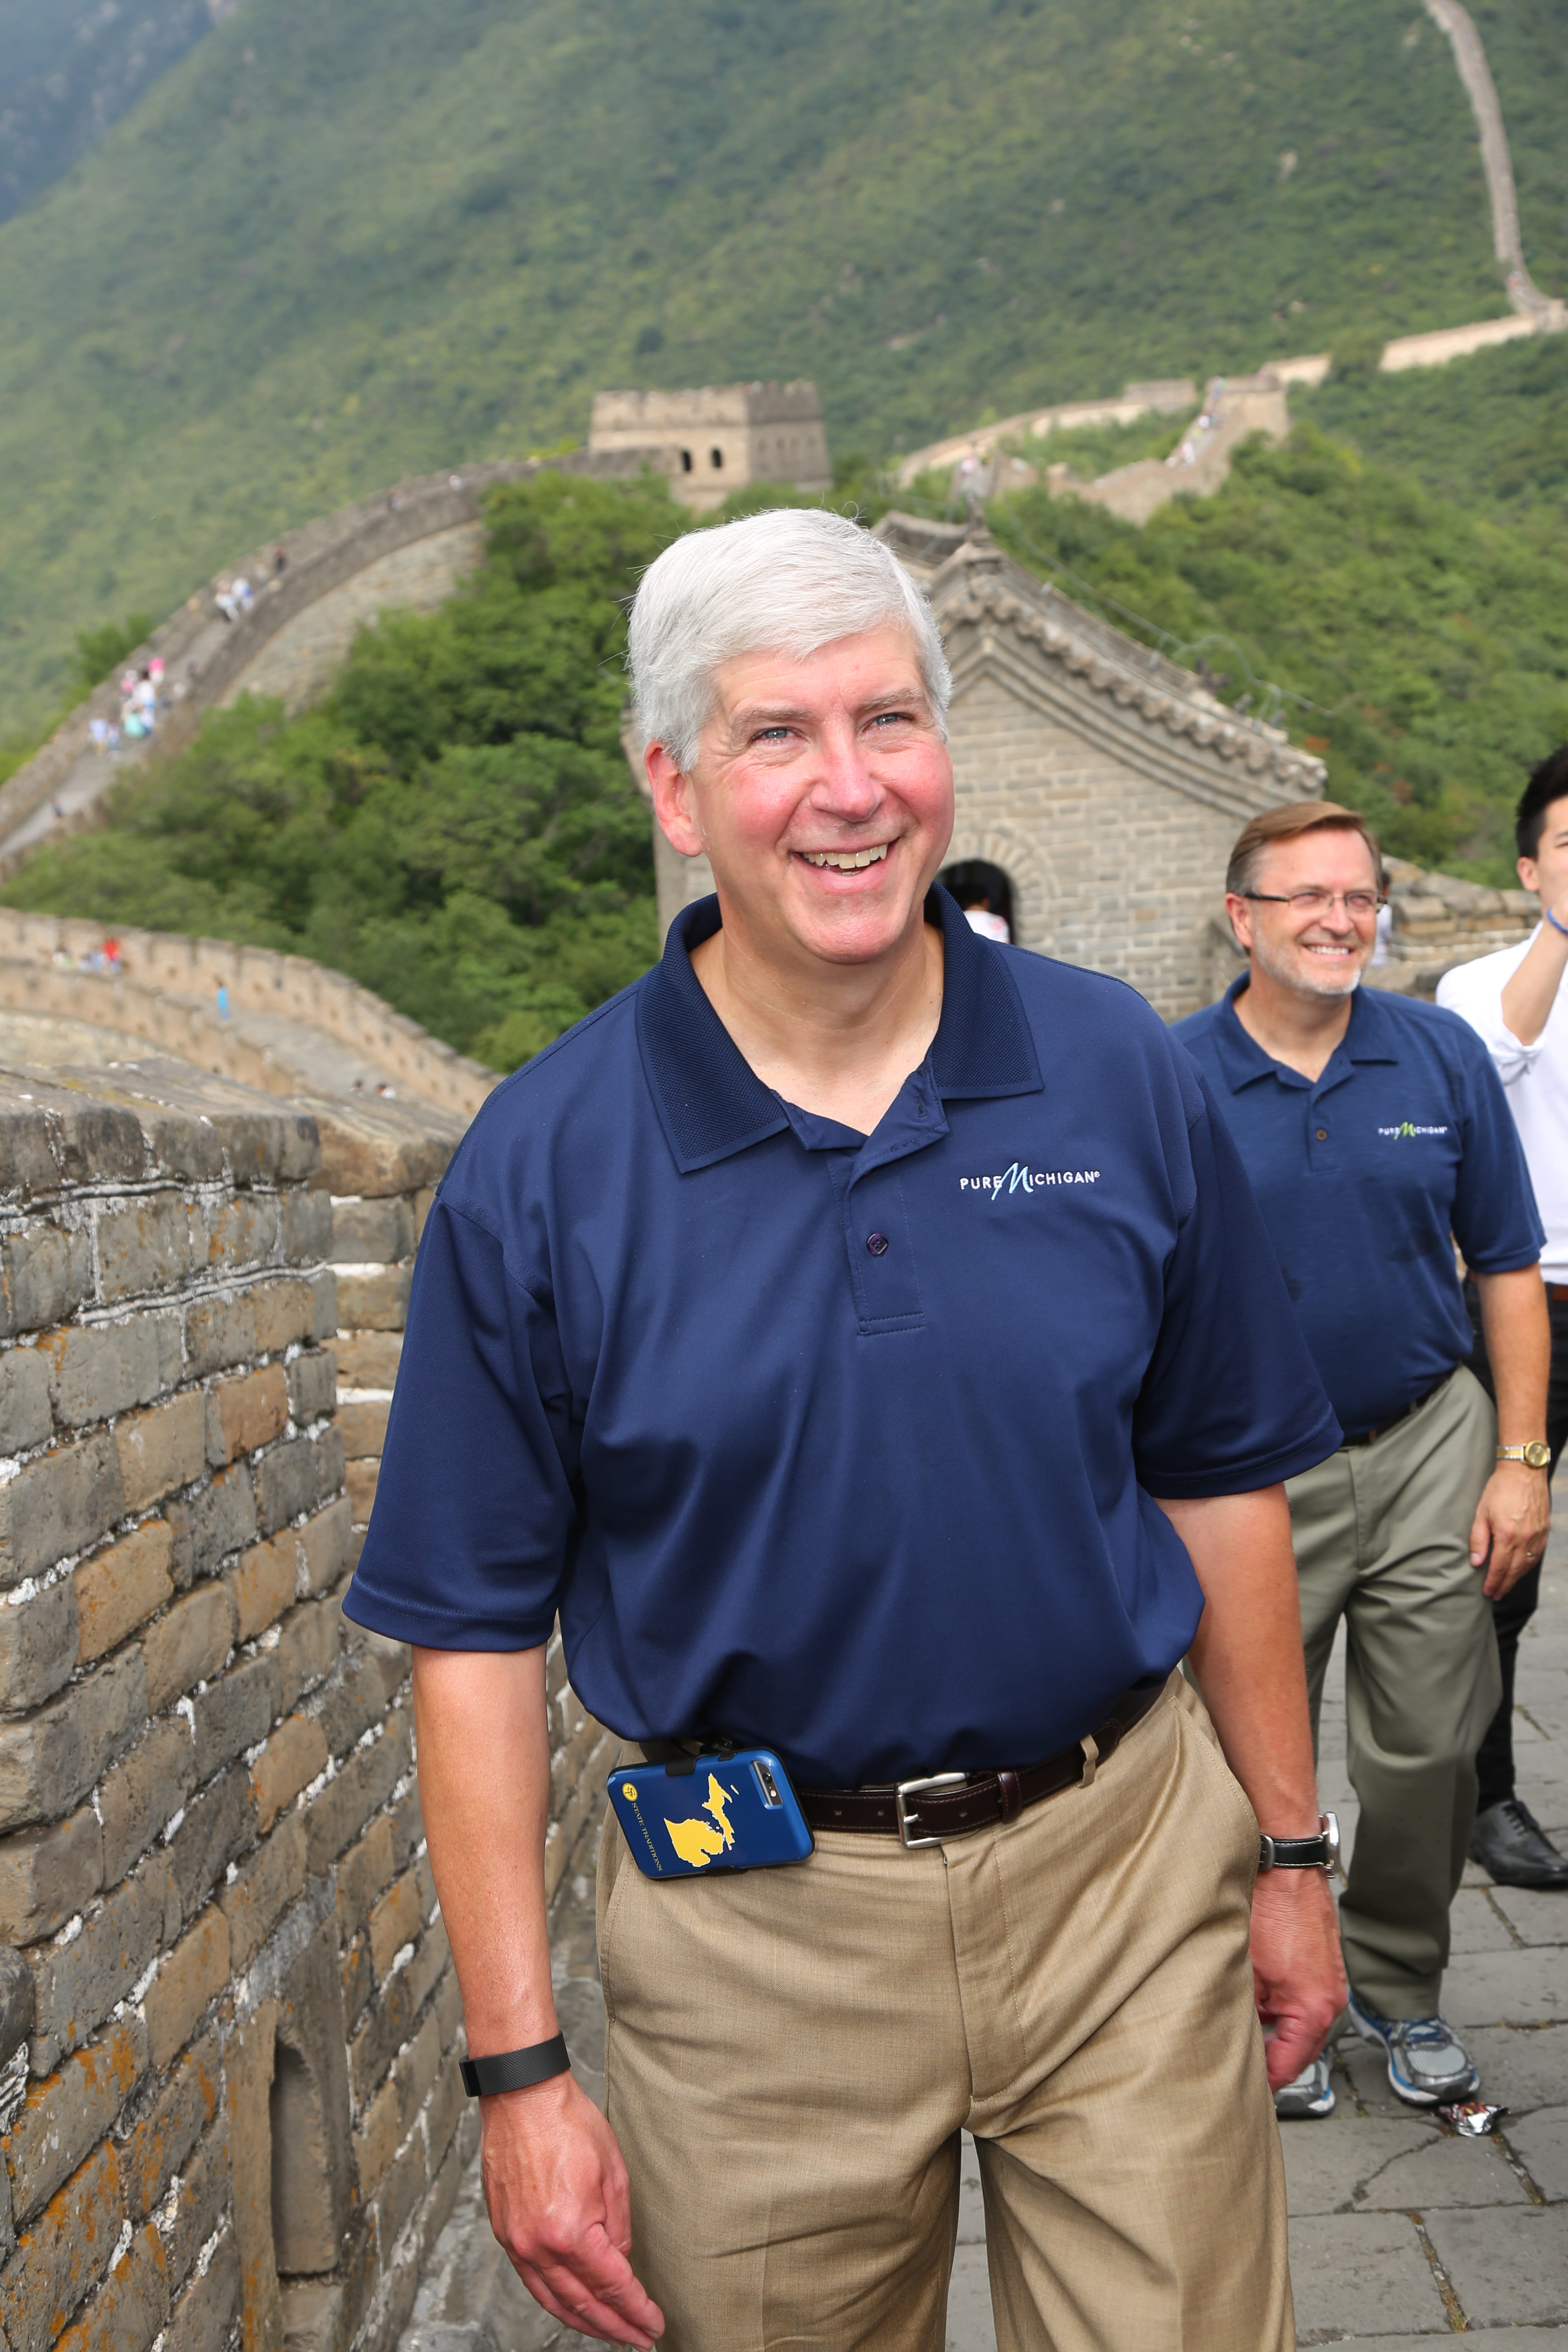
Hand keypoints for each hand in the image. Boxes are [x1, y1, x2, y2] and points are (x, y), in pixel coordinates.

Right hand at [479, 2070, 664, 2347]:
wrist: (522, 2097)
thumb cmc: (568, 2123)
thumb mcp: (613, 2172)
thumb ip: (619, 2226)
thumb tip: (619, 2261)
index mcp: (570, 2231)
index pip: (612, 2286)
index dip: (636, 2310)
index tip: (653, 2325)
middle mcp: (538, 2246)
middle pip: (582, 2304)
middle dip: (613, 2328)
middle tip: (637, 2341)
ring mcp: (517, 2242)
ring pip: (552, 2301)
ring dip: (584, 2322)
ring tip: (609, 2333)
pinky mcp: (504, 2233)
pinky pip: (532, 2281)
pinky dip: (555, 2300)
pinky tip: (572, 2305)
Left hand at [1249, 1867, 1346, 2091]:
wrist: (1287, 1866)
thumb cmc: (1270, 1911)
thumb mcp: (1246, 1970)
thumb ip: (1245, 2012)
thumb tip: (1232, 2039)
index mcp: (1314, 2011)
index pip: (1289, 2066)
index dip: (1264, 2081)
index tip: (1243, 2089)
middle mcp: (1330, 2002)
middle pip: (1299, 2051)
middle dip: (1270, 2060)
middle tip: (1238, 2068)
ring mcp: (1330, 1983)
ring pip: (1300, 2026)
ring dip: (1275, 2032)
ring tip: (1244, 2034)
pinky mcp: (1323, 1967)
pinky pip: (1304, 2002)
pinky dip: (1283, 2008)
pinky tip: (1257, 2001)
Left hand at [1469, 1461, 1550, 1598]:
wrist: (1523, 1471)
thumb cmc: (1499, 1489)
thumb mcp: (1481, 1512)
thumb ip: (1478, 1539)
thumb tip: (1476, 1562)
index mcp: (1507, 1535)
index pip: (1500, 1568)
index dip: (1493, 1583)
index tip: (1487, 1592)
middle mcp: (1525, 1539)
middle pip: (1515, 1571)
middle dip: (1504, 1585)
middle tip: (1495, 1595)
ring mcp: (1537, 1536)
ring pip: (1527, 1565)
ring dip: (1516, 1578)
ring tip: (1506, 1585)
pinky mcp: (1544, 1531)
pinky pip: (1536, 1555)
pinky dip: (1527, 1566)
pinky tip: (1520, 1569)